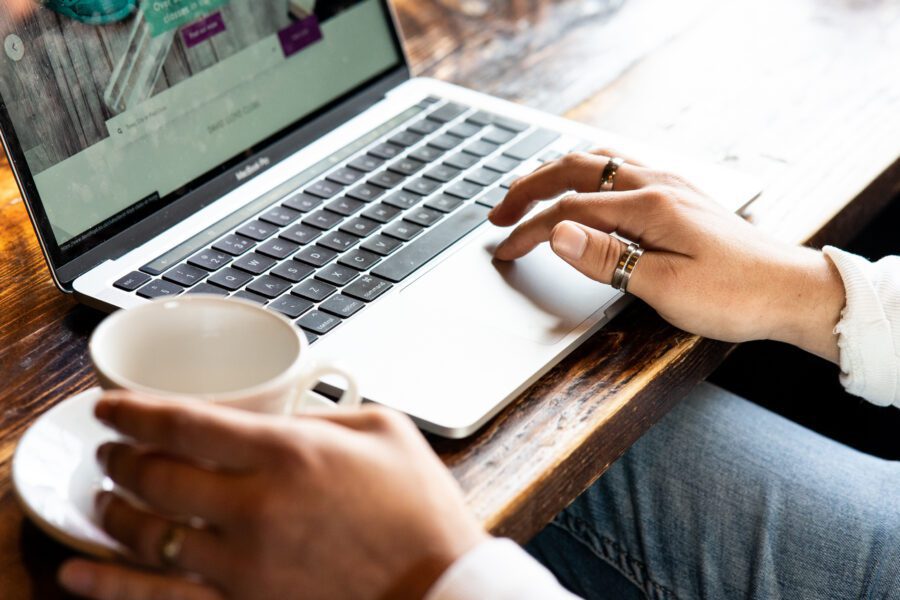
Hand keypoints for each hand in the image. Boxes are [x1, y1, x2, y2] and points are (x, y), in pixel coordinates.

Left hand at [59, 393, 485, 599]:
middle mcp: (255, 507)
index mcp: (289, 453)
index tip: (109, 406)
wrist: (440, 588)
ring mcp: (244, 564)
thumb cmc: (420, 510)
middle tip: (112, 450)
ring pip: (150, 535)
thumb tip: (283, 413)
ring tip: (103, 498)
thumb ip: (323, 412)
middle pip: (156, 477)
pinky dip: (112, 587)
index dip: (134, 411)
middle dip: (122, 459)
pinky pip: (161, 599)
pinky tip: (78, 575)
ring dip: (113, 512)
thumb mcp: (384, 429)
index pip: (184, 424)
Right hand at [490, 150, 844, 360]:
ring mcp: (669, 186)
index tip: (504, 251)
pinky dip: (586, 176)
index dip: (529, 231)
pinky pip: (619, 169)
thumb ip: (606, 258)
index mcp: (648, 206)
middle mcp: (656, 185)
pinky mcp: (678, 196)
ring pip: (597, 163)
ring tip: (529, 194)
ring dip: (556, 175)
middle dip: (528, 188)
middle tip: (498, 213)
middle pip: (574, 170)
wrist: (790, 290)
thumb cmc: (734, 295)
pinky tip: (583, 190)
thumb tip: (558, 233)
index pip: (568, 211)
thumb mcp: (665, 286)